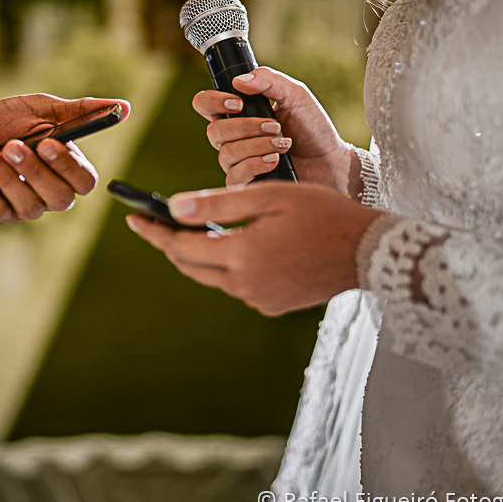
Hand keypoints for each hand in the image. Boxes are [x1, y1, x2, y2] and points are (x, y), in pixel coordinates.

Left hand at [0, 94, 130, 224]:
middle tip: (12, 145)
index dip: (69, 166)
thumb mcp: (39, 110)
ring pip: (27, 205)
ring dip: (6, 177)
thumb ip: (79, 110)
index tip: (49, 142)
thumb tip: (125, 107)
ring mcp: (22, 208)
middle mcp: (48, 194)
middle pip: (59, 198)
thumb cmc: (3, 123)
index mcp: (66, 170)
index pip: (85, 181)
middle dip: (34, 171)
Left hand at [126, 182, 382, 315]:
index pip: (180, 246)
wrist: (370, 252)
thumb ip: (218, 201)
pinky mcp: (271, 304)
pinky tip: (230, 245)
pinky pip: (236, 284)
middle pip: (190, 265)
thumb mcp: (269, 197)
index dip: (153, 231)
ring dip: (198, 254)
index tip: (132, 217)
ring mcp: (258, 299)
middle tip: (153, 222)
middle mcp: (244, 285)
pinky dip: (225, 265)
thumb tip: (172, 207)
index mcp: (241, 256)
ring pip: (212, 276)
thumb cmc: (322, 214)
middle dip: (170, 243)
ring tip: (188, 229)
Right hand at [193, 67, 355, 193]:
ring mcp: (236, 162)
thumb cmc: (312, 128)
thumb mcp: (295, 95)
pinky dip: (255, 165)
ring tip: (284, 144)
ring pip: (225, 153)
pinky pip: (234, 176)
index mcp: (237, 113)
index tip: (238, 102)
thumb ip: (269, 81)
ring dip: (257, 146)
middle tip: (275, 126)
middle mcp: (231, 138)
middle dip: (246, 127)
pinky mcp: (245, 184)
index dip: (212, 101)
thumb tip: (239, 81)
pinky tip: (275, 161)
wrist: (331, 161)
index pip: (204, 104)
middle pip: (213, 131)